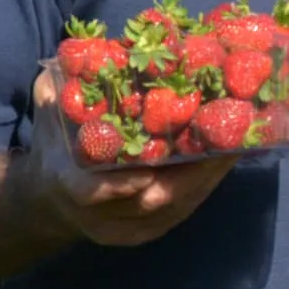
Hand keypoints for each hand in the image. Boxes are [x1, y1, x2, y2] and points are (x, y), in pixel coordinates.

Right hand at [25, 72, 237, 247]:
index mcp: (69, 186)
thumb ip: (61, 91)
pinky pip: (185, 209)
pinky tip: (228, 158)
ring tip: (238, 141)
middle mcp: (100, 216)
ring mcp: (127, 229)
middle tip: (224, 135)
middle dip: (192, 169)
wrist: (50, 199)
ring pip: (177, 206)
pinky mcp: (149, 232)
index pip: (93, 191)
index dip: (122, 182)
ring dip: (210, 174)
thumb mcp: (50, 114)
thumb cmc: (55, 147)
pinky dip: (208, 183)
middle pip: (153, 199)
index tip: (151, 164)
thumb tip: (87, 55)